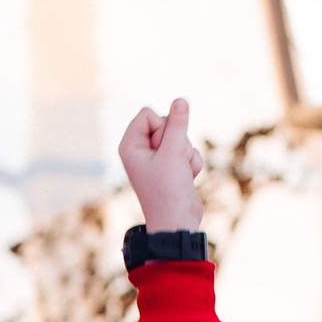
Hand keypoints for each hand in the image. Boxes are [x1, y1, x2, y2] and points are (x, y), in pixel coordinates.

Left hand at [117, 99, 204, 234]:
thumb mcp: (174, 152)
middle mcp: (140, 150)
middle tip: (172, 163)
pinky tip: (186, 178)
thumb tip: (180, 100)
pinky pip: (187, 150)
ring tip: (179, 173)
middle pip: (166, 122)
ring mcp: (157, 158)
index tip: (161, 148)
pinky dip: (191, 163)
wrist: (177, 222)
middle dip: (177, 140)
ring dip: (186, 153)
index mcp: (130, 145)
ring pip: (180, 137)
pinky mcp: (171, 165)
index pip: (148, 113)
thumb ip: (178, 124)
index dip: (161, 126)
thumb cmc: (168, 190)